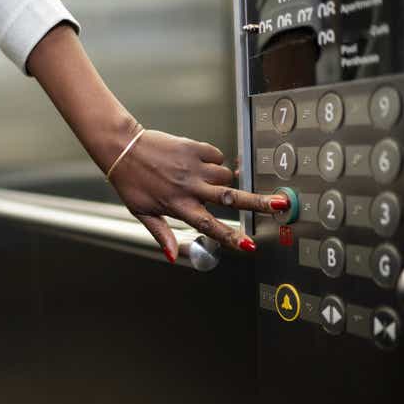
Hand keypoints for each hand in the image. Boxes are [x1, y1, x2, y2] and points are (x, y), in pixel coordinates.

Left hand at [109, 127, 288, 262]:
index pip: (210, 225)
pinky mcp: (193, 147)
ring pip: (225, 176)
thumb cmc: (130, 181)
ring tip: (209, 181)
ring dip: (225, 181)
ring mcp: (193, 166)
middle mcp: (189, 187)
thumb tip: (173, 256)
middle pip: (230, 198)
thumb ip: (162, 233)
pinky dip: (215, 161)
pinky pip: (217, 156)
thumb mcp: (143, 212)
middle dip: (258, 202)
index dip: (231, 237)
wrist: (123, 148)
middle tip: (280, 204)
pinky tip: (202, 164)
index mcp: (178, 206)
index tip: (250, 245)